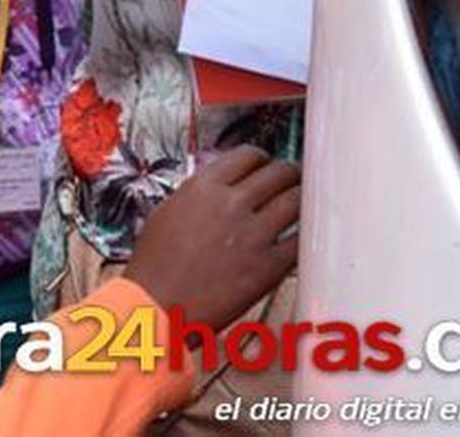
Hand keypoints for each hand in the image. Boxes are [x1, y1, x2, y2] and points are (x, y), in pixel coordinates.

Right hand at [124, 146, 298, 330]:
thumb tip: (222, 188)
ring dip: (301, 200)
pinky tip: (299, 237)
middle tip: (290, 181)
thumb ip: (200, 194)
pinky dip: (304, 236)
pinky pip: (301, 241)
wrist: (157, 305)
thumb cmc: (155, 265)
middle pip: (279, 172)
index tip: (266, 165)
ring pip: (296, 200)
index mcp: (203, 187)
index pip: (248, 155)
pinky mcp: (269, 266)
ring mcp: (253, 234)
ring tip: (300, 205)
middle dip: (287, 174)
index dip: (262, 159)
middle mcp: (231, 204)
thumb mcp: (168, 211)